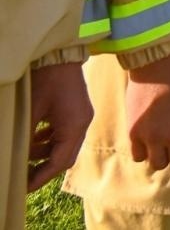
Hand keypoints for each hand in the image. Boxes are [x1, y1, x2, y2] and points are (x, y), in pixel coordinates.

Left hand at [26, 62, 91, 190]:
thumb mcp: (31, 112)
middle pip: (65, 156)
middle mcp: (82, 123)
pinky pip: (64, 132)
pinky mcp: (76, 109)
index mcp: (75, 126)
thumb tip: (15, 158)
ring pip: (64, 145)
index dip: (40, 177)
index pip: (59, 162)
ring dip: (45, 153)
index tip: (22, 187)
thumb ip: (25, 138)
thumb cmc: (46, 80)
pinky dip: (49, 140)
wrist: (60, 54)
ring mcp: (81, 116)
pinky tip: (34, 138)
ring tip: (24, 157)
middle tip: (24, 178)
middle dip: (43, 169)